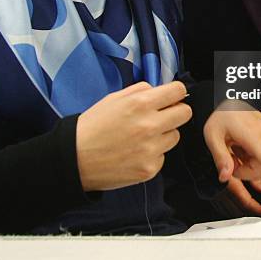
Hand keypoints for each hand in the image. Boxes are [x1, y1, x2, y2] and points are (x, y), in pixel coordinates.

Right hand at [76, 81, 191, 190]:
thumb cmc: (94, 126)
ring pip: (175, 135)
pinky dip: (153, 153)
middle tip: (162, 116)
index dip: (176, 93)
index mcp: (140, 103)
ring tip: (143, 136)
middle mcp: (149, 125)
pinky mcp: (150, 168)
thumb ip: (141, 90)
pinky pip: (163, 155)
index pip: (178, 91)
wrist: (75, 159)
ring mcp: (151, 149)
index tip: (172, 97)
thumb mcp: (115, 98)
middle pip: (185, 113)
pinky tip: (136, 152)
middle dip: (175, 112)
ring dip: (164, 134)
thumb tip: (161, 90)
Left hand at [203, 100, 260, 216]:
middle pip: (260, 169)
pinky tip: (243, 144)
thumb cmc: (222, 115)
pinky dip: (252, 154)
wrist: (230, 101)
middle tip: (230, 157)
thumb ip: (220, 157)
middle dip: (243, 170)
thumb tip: (225, 176)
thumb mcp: (211, 135)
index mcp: (252, 135)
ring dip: (247, 160)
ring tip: (237, 145)